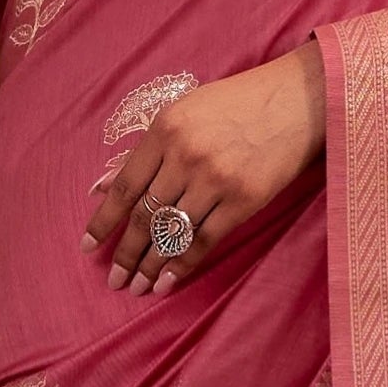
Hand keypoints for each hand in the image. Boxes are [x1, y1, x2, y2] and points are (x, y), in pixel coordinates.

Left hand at [82, 50, 324, 297]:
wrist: (298, 100)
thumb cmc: (237, 103)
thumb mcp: (183, 112)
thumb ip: (145, 151)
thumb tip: (101, 187)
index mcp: (165, 131)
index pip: (125, 187)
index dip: (103, 222)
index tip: (88, 247)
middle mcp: (185, 157)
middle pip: (146, 216)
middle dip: (126, 253)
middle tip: (114, 279)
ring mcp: (215, 180)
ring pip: (172, 233)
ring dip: (151, 265)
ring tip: (137, 286)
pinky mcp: (244, 200)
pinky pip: (205, 241)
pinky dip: (183, 264)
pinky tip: (168, 281)